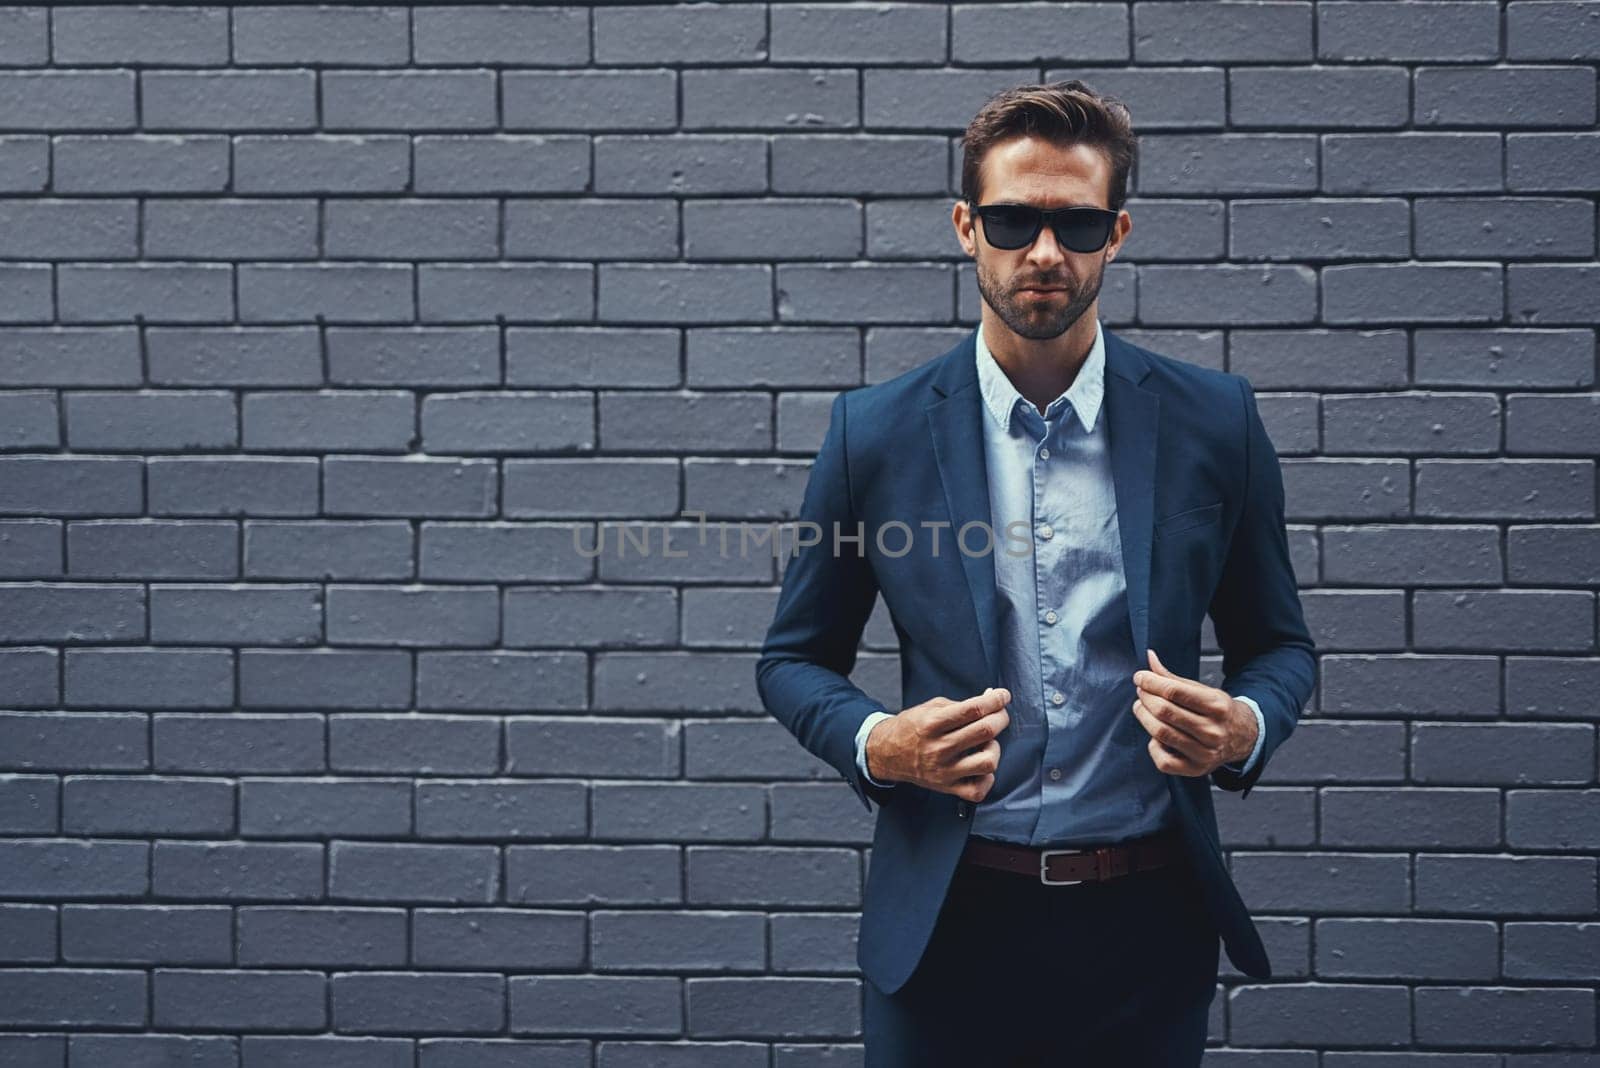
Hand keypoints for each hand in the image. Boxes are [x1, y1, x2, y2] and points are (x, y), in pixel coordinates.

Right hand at [865, 687, 1010, 801]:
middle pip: (985, 731)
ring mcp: (944, 771)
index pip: (973, 709)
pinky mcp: (947, 787)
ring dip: (994, 748)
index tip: (1003, 696)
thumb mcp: (932, 707)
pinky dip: (987, 778)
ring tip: (986, 742)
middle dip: (1000, 717)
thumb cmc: (912, 727)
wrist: (887, 753)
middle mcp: (938, 748)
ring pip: (988, 762)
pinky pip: (978, 789)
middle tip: (999, 714)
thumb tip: (991, 698)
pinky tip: (979, 765)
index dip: (995, 700)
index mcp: (932, 723)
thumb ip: (963, 704)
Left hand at [1130, 648, 1257, 776]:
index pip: (1174, 691)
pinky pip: (1162, 760)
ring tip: (1142, 707)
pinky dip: (1152, 745)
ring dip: (1144, 716)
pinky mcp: (1195, 769)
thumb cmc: (1216, 710)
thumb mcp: (1202, 690)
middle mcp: (1213, 731)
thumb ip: (1172, 677)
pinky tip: (1155, 735)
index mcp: (1217, 706)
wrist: (1241, 737)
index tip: (1140, 677)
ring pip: (1160, 733)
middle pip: (1165, 712)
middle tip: (1141, 691)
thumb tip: (1149, 657)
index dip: (1151, 682)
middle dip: (1145, 697)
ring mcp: (1204, 753)